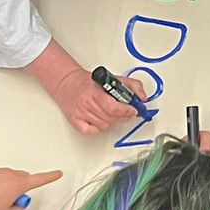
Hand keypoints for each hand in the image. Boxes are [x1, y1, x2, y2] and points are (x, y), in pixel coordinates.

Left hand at [0, 166, 64, 209]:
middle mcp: (9, 174)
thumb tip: (19, 203)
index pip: (40, 179)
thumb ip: (18, 207)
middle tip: (12, 201)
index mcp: (18, 185)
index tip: (57, 173)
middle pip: (23, 178)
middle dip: (21, 188)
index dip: (50, 177)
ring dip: (6, 186)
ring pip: (8, 177)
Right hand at [25, 41, 144, 135]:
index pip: (113, 107)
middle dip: (122, 116)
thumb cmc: (89, 82)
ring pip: (104, 125)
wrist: (67, 83)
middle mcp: (86, 102)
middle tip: (125, 112)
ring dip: (111, 121)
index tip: (133, 110)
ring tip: (110, 113)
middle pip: (110, 118)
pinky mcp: (75, 121)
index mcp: (95, 91)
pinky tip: (99, 119)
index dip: (126, 111)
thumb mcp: (113, 78)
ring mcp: (80, 113)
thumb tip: (143, 97)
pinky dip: (98, 128)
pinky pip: (92, 131)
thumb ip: (132, 85)